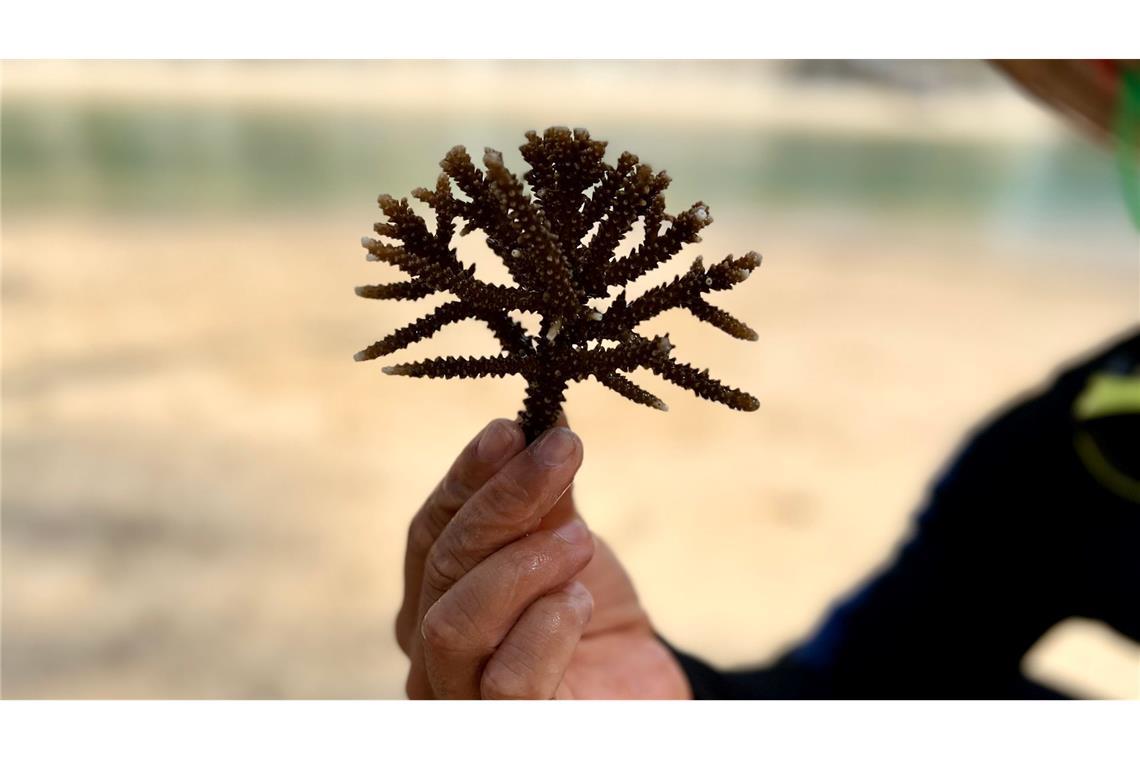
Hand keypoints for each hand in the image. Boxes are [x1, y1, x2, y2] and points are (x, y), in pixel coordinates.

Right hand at [395, 417, 690, 698]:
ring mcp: (458, 695)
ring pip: (454, 621)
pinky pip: (506, 681)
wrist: (637, 688)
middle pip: (443, 564)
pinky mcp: (504, 730)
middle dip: (505, 501)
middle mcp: (428, 647)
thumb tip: (545, 421)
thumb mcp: (567, 543)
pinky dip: (543, 629)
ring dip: (522, 564)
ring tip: (581, 542)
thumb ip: (547, 495)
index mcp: (432, 593)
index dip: (468, 476)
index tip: (511, 429)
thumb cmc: (589, 615)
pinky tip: (578, 601)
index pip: (431, 528)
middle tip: (562, 454)